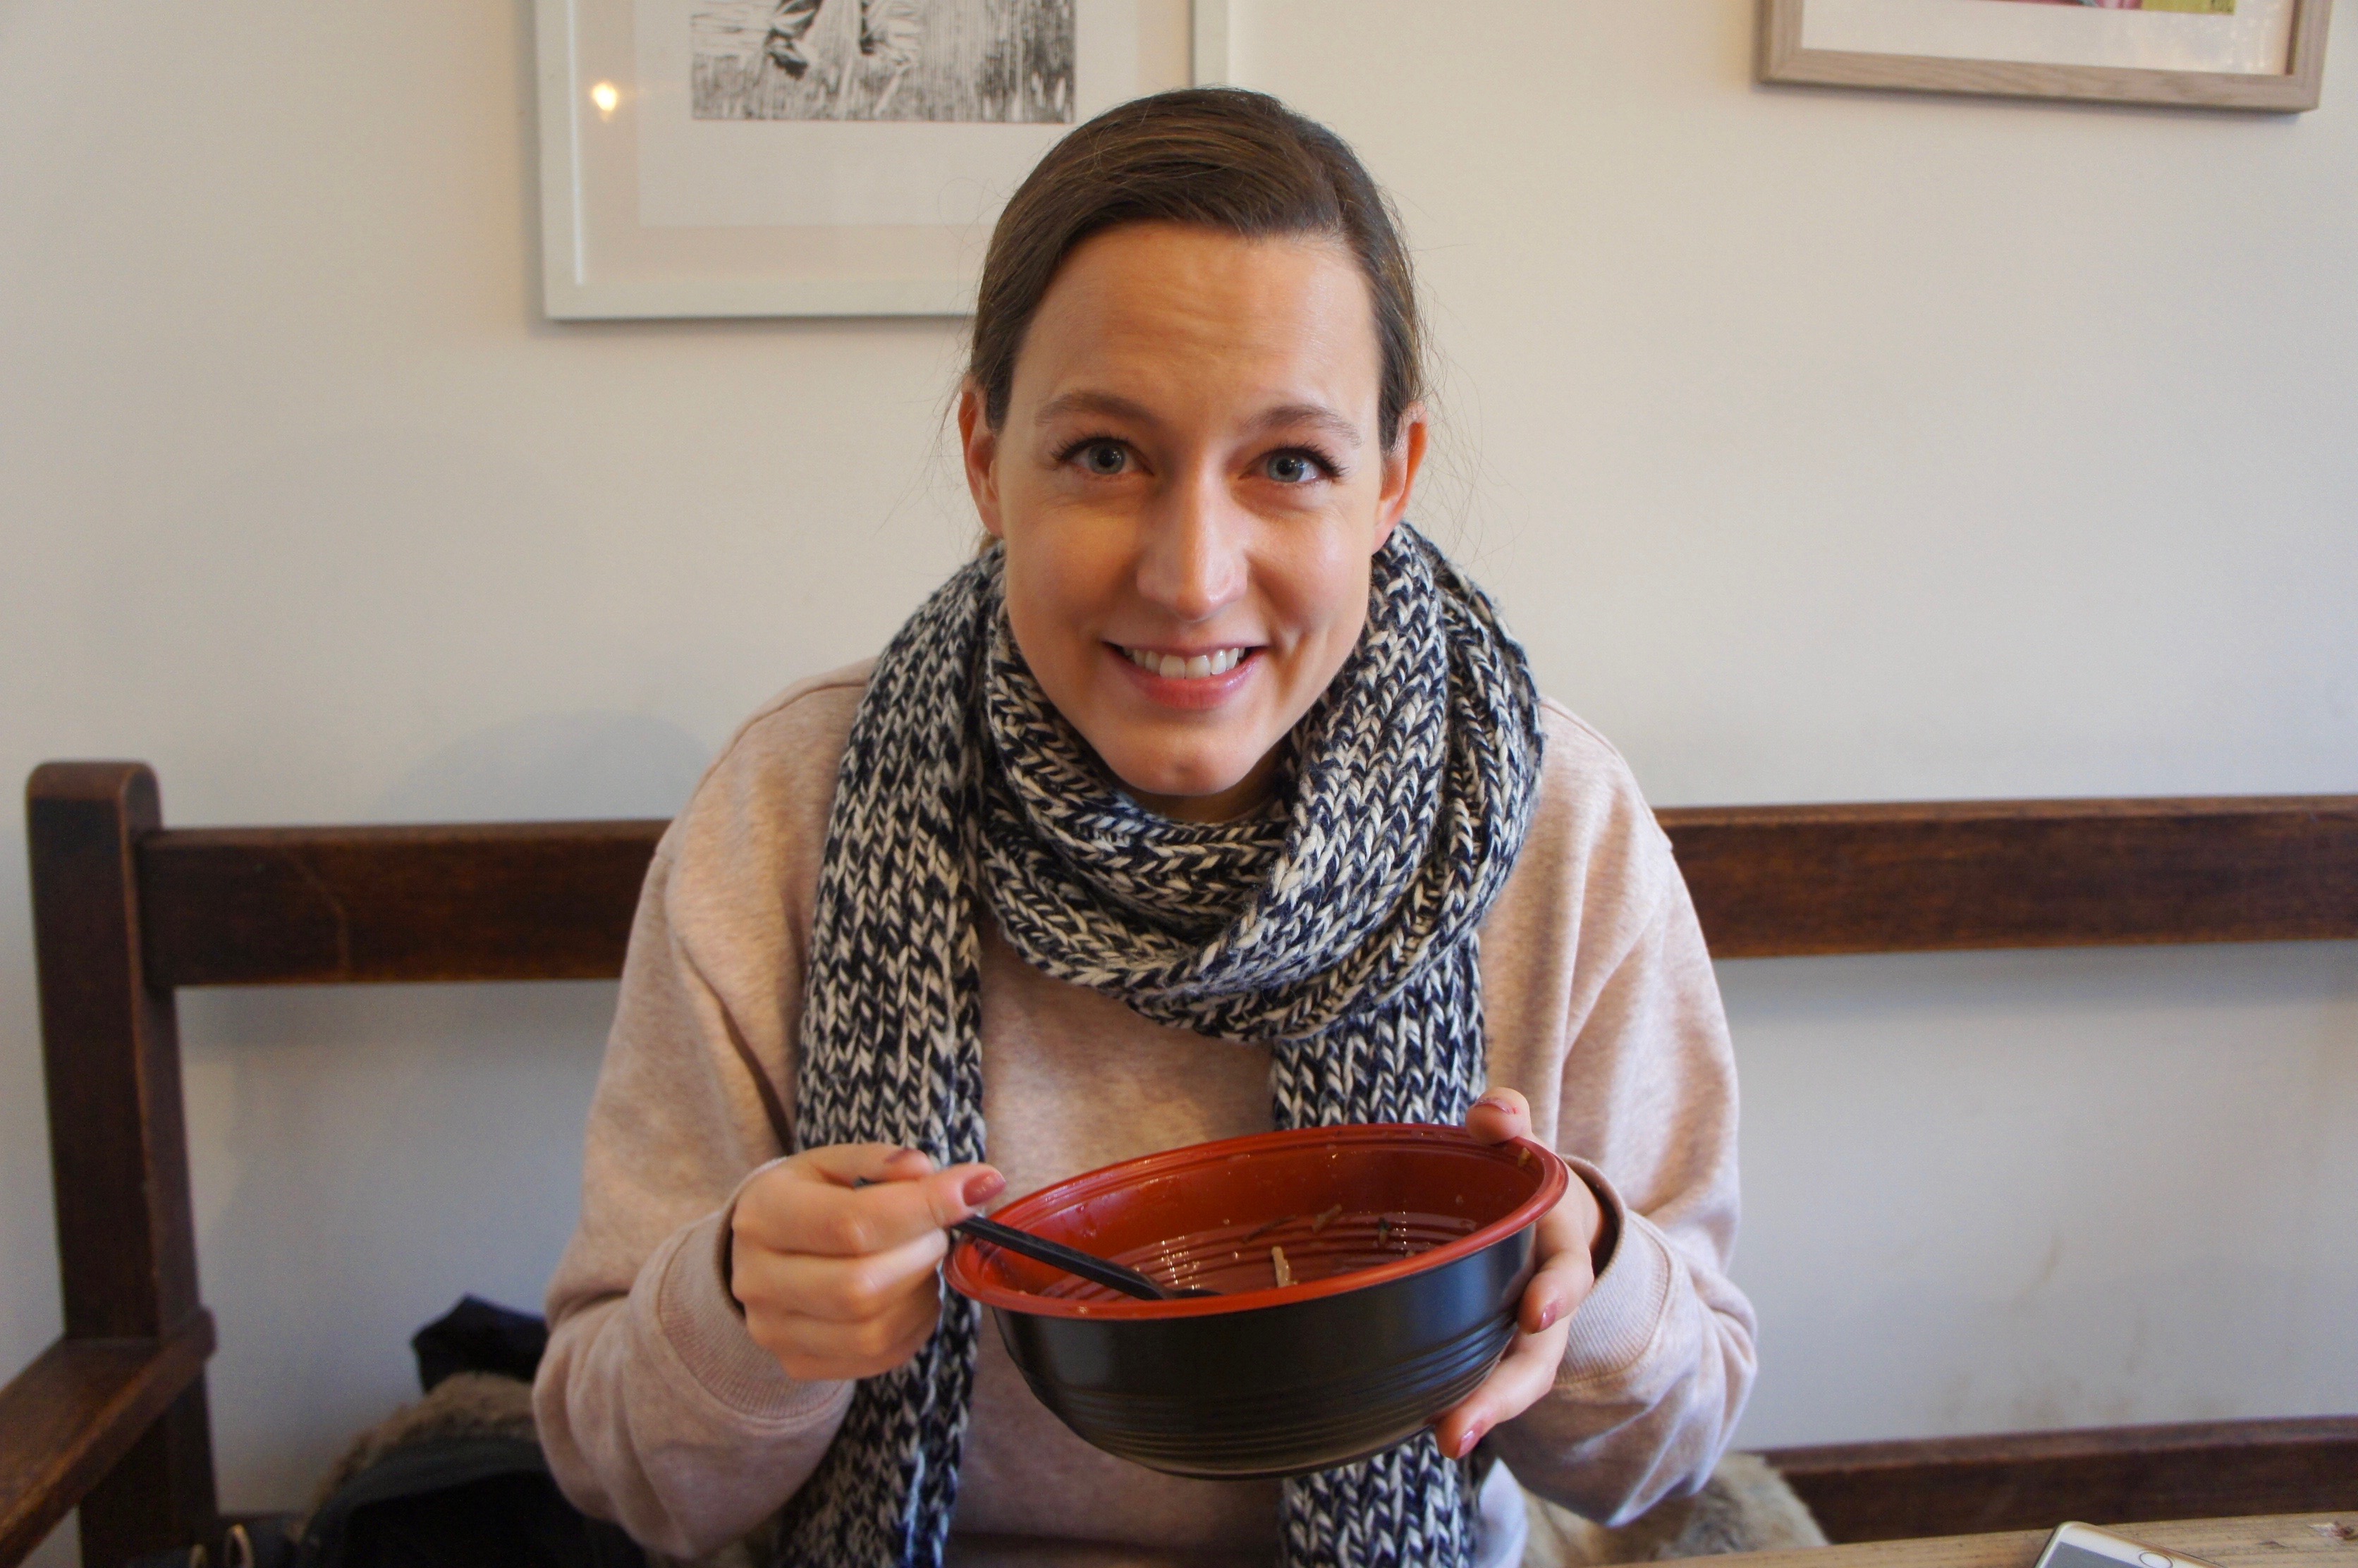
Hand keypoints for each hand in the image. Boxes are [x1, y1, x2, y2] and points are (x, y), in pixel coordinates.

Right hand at [729, 1143, 1004, 1381]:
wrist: (760, 1251)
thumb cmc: (808, 1199)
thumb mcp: (833, 1163)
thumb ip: (882, 1161)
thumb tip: (928, 1171)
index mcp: (765, 1214)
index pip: (851, 1223)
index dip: (923, 1208)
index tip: (973, 1188)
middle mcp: (759, 1279)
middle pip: (861, 1286)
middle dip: (921, 1255)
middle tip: (936, 1230)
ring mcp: (775, 1330)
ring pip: (872, 1330)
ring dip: (920, 1292)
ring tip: (920, 1258)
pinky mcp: (798, 1363)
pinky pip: (877, 1358)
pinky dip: (914, 1325)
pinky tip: (911, 1293)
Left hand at [1431, 1087, 1603, 1458]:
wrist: (1540, 1229)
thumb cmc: (1517, 1183)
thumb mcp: (1519, 1149)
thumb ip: (1508, 1123)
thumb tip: (1493, 1114)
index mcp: (1557, 1252)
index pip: (1566, 1273)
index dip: (1556, 1293)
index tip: (1536, 1313)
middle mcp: (1542, 1307)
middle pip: (1534, 1360)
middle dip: (1502, 1396)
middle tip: (1459, 1428)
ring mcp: (1513, 1341)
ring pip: (1505, 1385)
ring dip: (1477, 1415)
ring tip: (1444, 1442)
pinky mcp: (1482, 1356)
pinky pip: (1472, 1384)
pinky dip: (1451, 1405)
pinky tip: (1409, 1424)